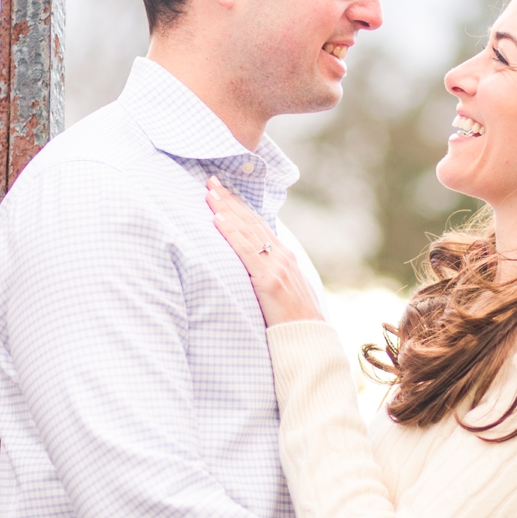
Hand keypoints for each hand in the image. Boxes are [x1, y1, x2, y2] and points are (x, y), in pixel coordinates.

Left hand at [205, 177, 324, 326]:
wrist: (307, 338)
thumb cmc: (293, 318)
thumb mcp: (283, 288)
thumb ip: (269, 272)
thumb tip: (252, 265)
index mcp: (284, 255)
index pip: (258, 223)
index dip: (240, 205)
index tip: (223, 189)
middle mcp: (281, 255)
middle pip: (251, 220)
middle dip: (229, 199)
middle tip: (211, 179)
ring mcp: (275, 265)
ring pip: (246, 230)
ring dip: (226, 209)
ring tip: (209, 192)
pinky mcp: (267, 280)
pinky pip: (245, 251)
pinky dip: (230, 233)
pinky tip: (217, 219)